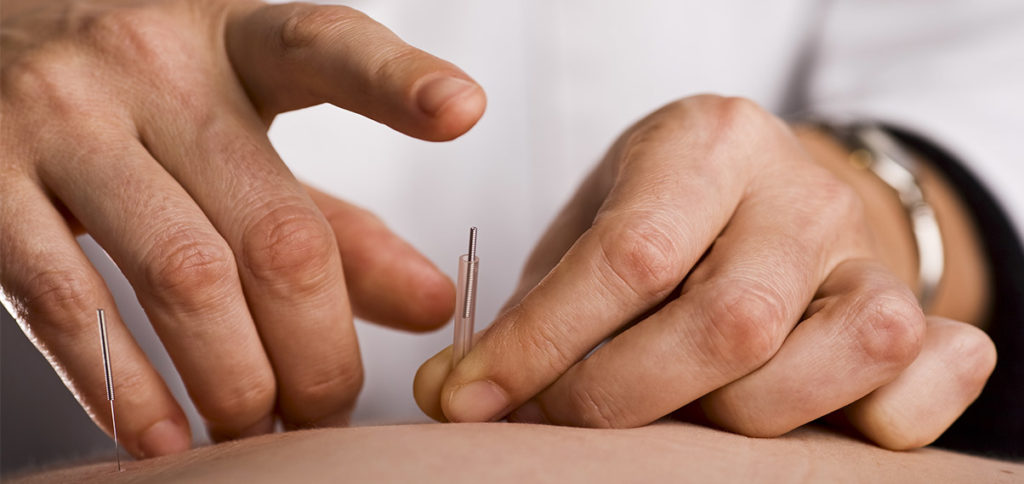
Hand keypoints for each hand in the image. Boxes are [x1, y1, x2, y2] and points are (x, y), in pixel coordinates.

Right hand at [1, 0, 484, 456]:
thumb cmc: (136, 112)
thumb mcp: (243, 142)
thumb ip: (337, 223)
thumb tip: (434, 306)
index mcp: (231, 41)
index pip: (324, 46)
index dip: (396, 80)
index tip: (463, 112)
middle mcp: (148, 65)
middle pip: (276, 229)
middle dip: (319, 348)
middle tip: (331, 409)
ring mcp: (57, 119)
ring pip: (185, 276)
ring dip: (237, 380)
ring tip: (261, 432)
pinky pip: (67, 303)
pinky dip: (127, 387)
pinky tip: (168, 438)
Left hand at [414, 95, 994, 448]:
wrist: (769, 191)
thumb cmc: (662, 215)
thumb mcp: (592, 227)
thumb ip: (537, 307)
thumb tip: (456, 397)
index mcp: (710, 144)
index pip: (628, 256)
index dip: (538, 343)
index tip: (466, 399)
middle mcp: (803, 196)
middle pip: (728, 324)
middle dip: (621, 397)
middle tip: (558, 415)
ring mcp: (872, 260)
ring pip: (824, 368)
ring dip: (728, 420)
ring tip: (677, 407)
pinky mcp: (923, 317)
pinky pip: (926, 388)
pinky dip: (870, 426)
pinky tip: (804, 417)